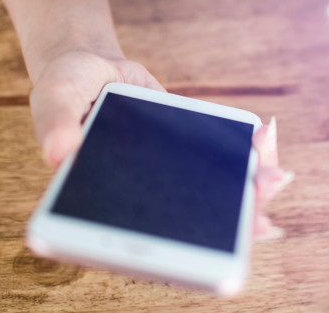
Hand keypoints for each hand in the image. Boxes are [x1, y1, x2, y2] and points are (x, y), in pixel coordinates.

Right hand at [30, 50, 291, 240]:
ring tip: (274, 177)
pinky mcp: (187, 153)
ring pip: (212, 199)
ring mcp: (168, 177)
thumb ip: (56, 122)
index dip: (176, 261)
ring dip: (246, 193)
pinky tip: (264, 137)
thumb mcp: (55, 96)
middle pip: (189, 228)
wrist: (96, 67)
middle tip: (263, 224)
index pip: (139, 247)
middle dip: (229, 228)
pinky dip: (244, 153)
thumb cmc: (68, 88)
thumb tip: (60, 153)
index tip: (214, 261)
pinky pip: (219, 162)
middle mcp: (141, 198)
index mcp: (104, 203)